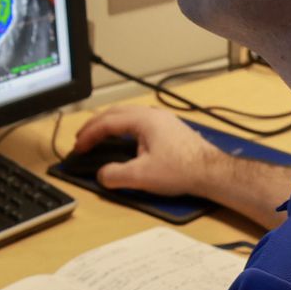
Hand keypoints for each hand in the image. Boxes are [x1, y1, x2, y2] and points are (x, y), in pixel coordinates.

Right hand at [72, 106, 226, 197]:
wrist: (212, 172)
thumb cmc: (182, 170)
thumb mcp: (141, 176)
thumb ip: (115, 175)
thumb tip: (102, 175)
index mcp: (144, 120)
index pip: (107, 122)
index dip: (89, 135)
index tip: (78, 147)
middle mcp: (153, 115)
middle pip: (116, 113)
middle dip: (95, 126)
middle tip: (82, 139)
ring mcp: (163, 120)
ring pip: (128, 115)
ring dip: (110, 125)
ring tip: (99, 137)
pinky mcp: (170, 129)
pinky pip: (139, 122)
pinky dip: (124, 128)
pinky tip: (125, 140)